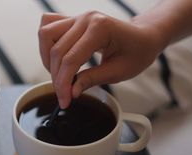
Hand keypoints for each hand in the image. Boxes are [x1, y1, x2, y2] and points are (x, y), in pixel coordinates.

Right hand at [38, 11, 164, 107]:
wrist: (145, 36)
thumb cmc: (138, 52)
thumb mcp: (119, 72)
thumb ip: (92, 80)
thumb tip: (71, 92)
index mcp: (100, 28)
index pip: (71, 59)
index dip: (63, 83)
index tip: (65, 101)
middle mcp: (86, 19)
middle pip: (56, 50)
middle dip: (56, 77)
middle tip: (64, 95)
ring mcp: (78, 17)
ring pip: (46, 35)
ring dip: (47, 59)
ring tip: (59, 75)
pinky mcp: (73, 20)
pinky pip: (49, 27)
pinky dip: (47, 44)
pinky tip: (56, 59)